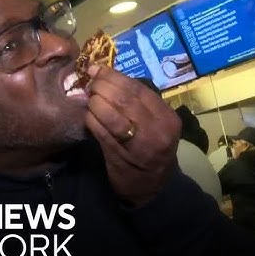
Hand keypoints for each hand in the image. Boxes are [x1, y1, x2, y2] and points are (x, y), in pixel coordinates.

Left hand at [85, 65, 180, 206]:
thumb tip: (107, 76)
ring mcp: (139, 145)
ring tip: (90, 98)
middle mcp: (157, 130)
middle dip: (103, 86)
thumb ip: (138, 103)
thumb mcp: (155, 124)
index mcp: (167, 117)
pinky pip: (102, 133)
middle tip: (91, 82)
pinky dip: (92, 120)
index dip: (114, 76)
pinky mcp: (121, 157)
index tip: (98, 69)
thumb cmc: (151, 148)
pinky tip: (88, 116)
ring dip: (96, 103)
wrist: (152, 187)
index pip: (138, 89)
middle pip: (125, 99)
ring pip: (113, 115)